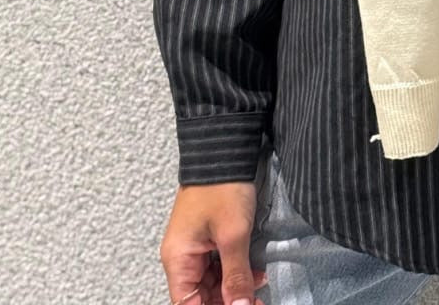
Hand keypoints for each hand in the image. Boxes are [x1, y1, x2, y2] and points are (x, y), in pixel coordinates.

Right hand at [158, 182, 268, 304]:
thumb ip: (236, 276)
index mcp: (178, 260)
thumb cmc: (222, 186)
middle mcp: (182, 257)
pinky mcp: (208, 238)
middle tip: (256, 302)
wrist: (224, 150)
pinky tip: (256, 273)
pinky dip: (236, 271)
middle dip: (228, 301)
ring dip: (235, 288)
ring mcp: (195, 247)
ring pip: (212, 283)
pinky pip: (219, 266)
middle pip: (201, 296)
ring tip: (259, 287)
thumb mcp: (234, 235)